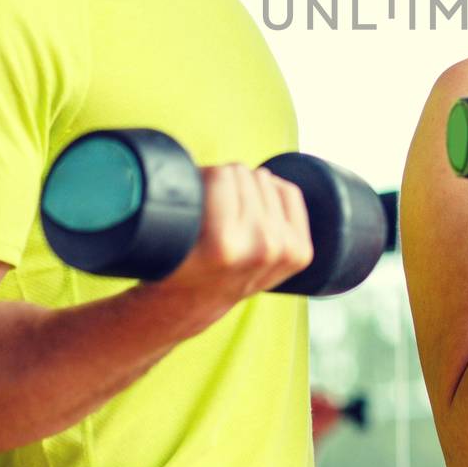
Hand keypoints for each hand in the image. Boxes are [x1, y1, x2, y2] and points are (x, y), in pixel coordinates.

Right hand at [159, 162, 313, 317]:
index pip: (222, 174)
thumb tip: (196, 162)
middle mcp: (261, 248)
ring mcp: (284, 250)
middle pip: (245, 174)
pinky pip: (290, 194)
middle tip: (211, 211)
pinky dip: (272, 193)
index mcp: (224, 244)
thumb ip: (179, 194)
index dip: (203, 177)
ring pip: (265, 180)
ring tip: (229, 216)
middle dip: (224, 184)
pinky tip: (255, 209)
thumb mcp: (168, 231)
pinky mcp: (299, 253)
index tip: (194, 196)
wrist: (194, 304)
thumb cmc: (176, 261)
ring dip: (246, 190)